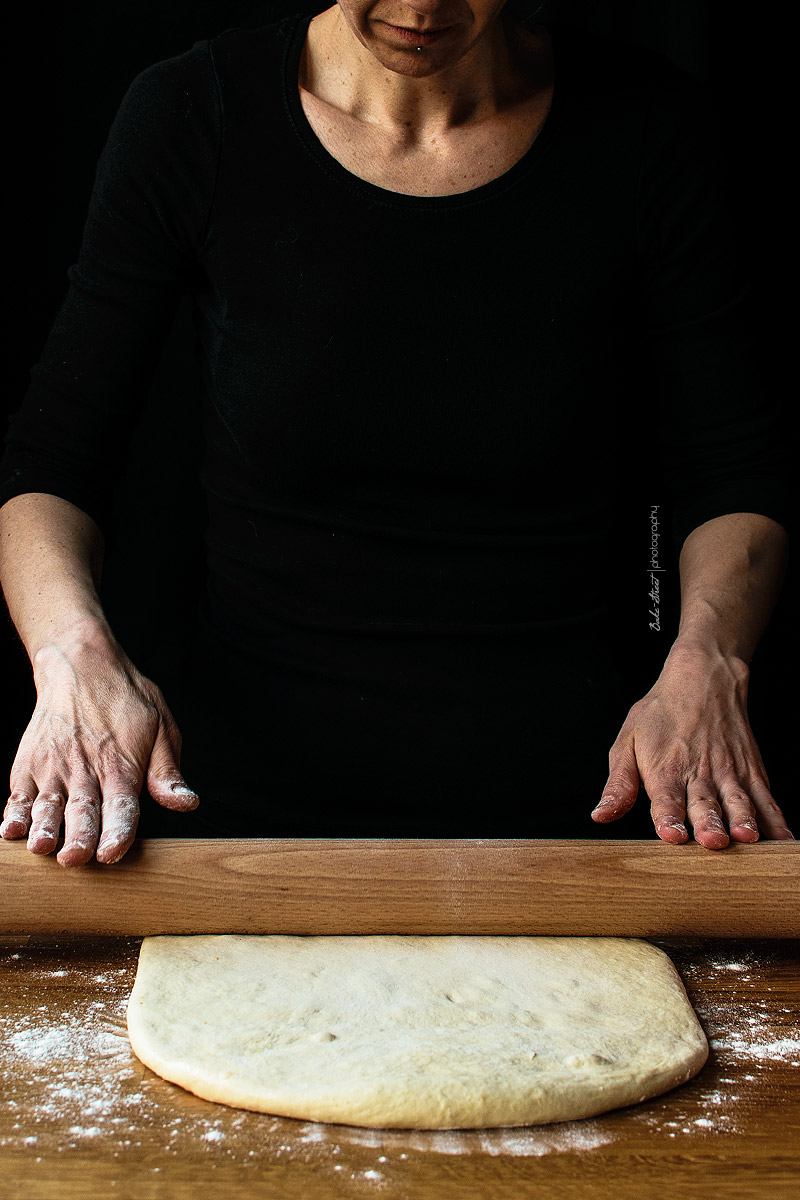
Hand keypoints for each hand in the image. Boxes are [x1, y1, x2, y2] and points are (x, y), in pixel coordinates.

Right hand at [0, 634, 198, 865]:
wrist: (80, 665)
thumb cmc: (125, 700)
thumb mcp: (161, 727)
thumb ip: (168, 772)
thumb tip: (187, 802)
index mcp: (122, 763)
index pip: (121, 805)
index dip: (117, 832)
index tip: (112, 853)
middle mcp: (85, 767)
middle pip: (82, 809)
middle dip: (78, 837)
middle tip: (75, 860)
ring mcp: (53, 765)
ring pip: (47, 804)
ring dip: (43, 827)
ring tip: (41, 846)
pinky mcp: (28, 763)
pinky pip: (18, 794)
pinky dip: (13, 813)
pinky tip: (10, 832)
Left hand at [591, 643, 794, 847]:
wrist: (703, 679)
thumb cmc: (660, 714)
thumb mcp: (628, 742)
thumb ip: (618, 785)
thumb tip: (601, 815)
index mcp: (665, 769)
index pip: (666, 798)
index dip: (668, 817)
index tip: (671, 835)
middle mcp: (699, 773)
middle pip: (705, 803)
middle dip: (709, 824)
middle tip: (713, 842)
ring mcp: (730, 773)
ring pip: (739, 801)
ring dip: (743, 821)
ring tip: (748, 839)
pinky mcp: (752, 773)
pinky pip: (767, 800)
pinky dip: (777, 821)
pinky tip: (784, 841)